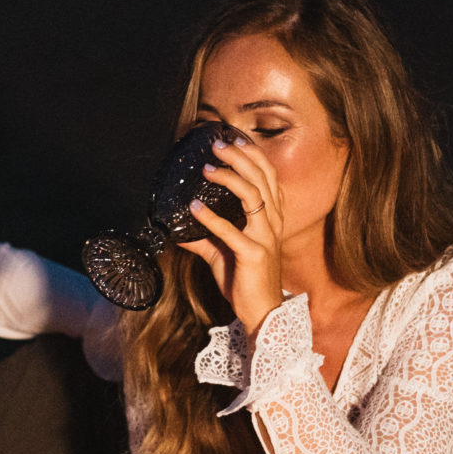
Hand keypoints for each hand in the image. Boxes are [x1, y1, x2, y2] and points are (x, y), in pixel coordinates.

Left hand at [180, 135, 288, 334]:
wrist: (261, 313)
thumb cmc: (245, 281)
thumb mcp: (223, 253)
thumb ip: (205, 238)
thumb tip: (179, 229)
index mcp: (271, 218)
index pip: (269, 177)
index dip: (253, 156)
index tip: (235, 140)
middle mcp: (273, 223)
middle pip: (261, 179)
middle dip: (239, 158)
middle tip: (217, 146)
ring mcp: (265, 238)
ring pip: (253, 196)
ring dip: (229, 178)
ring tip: (207, 169)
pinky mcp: (254, 255)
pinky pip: (232, 231)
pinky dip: (211, 217)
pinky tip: (194, 208)